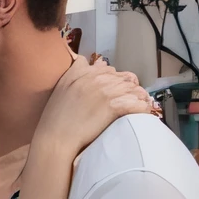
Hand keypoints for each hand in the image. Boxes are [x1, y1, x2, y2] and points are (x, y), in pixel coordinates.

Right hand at [32, 55, 154, 159]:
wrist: (55, 138)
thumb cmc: (54, 118)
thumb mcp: (61, 86)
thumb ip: (75, 71)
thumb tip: (85, 60)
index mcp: (83, 72)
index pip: (109, 69)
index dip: (115, 80)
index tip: (116, 91)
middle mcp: (96, 77)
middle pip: (124, 78)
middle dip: (130, 89)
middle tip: (132, 101)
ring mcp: (105, 90)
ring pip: (133, 89)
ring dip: (139, 98)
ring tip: (141, 107)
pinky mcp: (113, 105)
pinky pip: (136, 103)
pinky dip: (142, 108)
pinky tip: (143, 114)